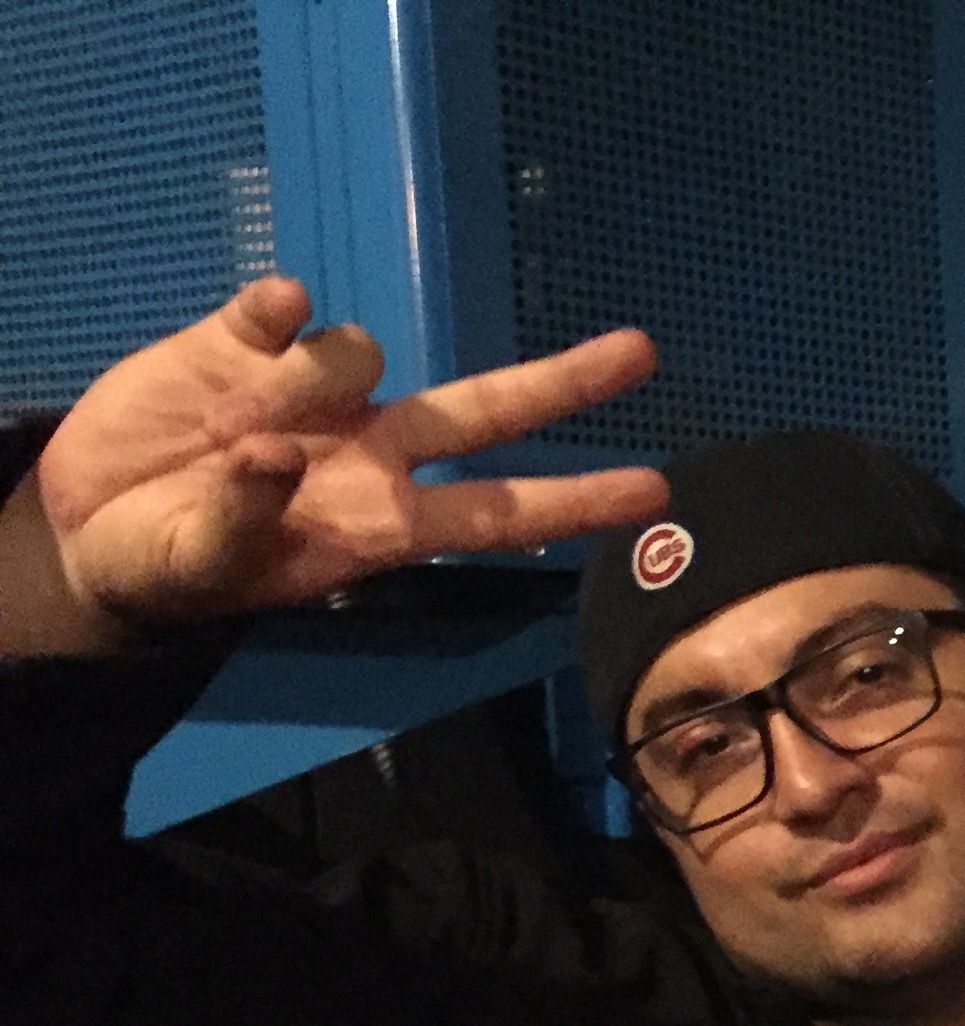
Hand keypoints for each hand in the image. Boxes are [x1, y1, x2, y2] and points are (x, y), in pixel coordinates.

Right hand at [9, 276, 660, 648]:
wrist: (93, 525)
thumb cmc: (170, 563)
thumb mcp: (201, 563)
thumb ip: (243, 519)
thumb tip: (275, 456)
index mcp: (382, 521)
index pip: (500, 514)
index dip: (577, 502)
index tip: (656, 492)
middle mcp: (371, 450)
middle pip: (486, 410)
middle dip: (563, 380)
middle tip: (641, 352)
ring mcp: (317, 392)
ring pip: (360, 351)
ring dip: (304, 383)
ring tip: (222, 433)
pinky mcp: (245, 340)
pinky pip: (284, 307)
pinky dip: (274, 311)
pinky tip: (253, 324)